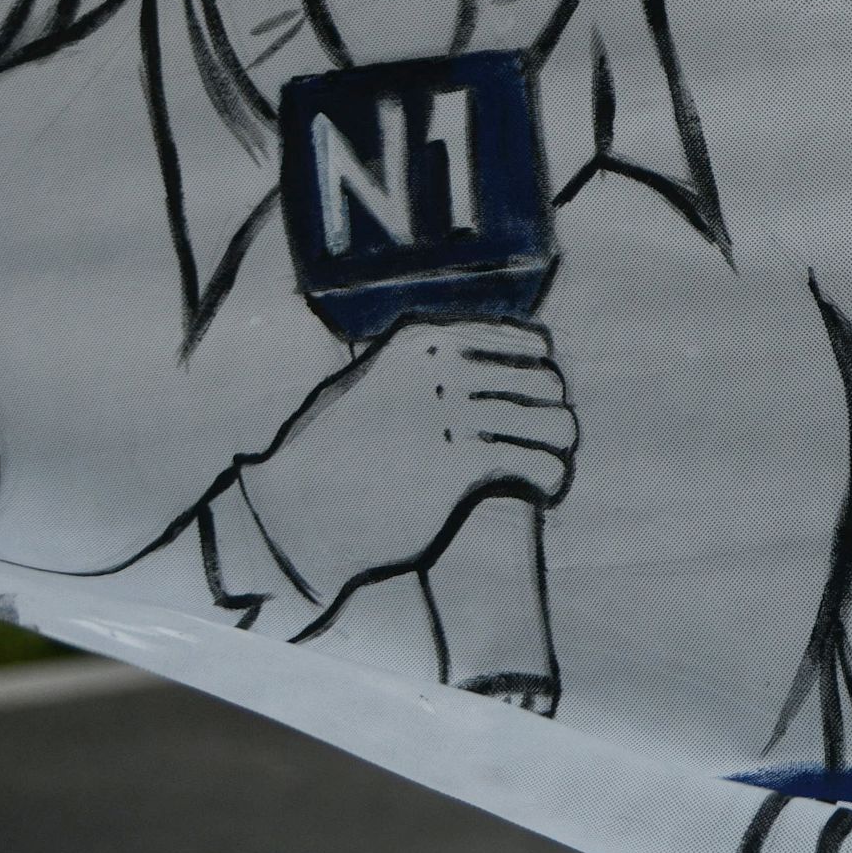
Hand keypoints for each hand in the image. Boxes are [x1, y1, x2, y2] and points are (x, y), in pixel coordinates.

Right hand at [237, 321, 575, 611]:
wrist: (293, 511)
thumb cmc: (332, 452)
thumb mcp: (376, 382)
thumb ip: (427, 367)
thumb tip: (490, 363)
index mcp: (428, 340)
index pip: (528, 341)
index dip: (542, 374)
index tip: (536, 402)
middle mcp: (447, 369)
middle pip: (546, 382)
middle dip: (551, 413)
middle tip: (543, 442)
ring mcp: (456, 415)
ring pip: (554, 423)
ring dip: (558, 446)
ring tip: (548, 466)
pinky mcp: (464, 466)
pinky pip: (541, 465)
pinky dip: (552, 478)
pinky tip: (543, 489)